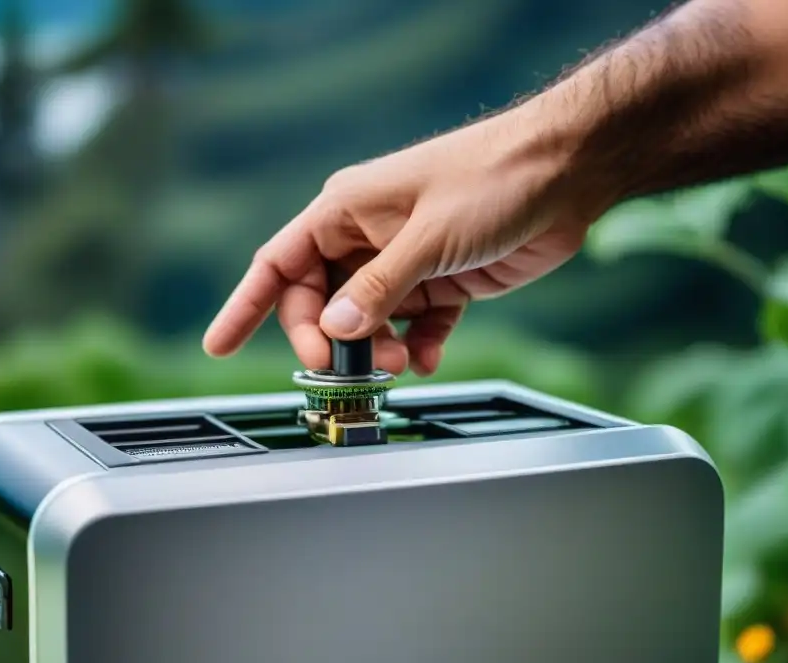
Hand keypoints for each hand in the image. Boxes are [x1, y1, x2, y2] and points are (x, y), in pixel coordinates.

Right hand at [202, 99, 595, 375]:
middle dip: (330, 341)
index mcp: (346, 211)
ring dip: (377, 349)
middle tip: (350, 367)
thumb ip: (378, 288)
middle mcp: (369, 236)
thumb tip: (335, 329)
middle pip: (322, 302)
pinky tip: (432, 355)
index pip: (279, 264)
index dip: (245, 306)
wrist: (567, 170)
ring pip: (368, 320)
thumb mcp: (428, 238)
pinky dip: (420, 345)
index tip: (219, 344)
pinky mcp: (444, 280)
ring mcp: (406, 260)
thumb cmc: (494, 177)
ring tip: (402, 360)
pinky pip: (416, 324)